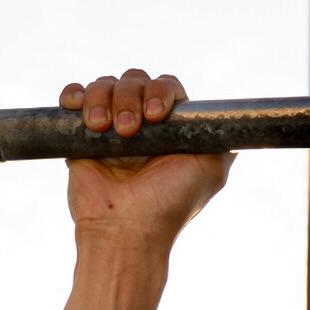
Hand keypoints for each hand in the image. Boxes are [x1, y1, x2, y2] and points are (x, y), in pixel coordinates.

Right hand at [60, 69, 233, 246]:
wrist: (126, 230)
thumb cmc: (169, 204)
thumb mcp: (212, 170)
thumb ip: (222, 140)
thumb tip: (235, 123)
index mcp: (169, 130)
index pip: (165, 87)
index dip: (160, 93)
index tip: (156, 116)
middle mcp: (141, 125)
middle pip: (134, 80)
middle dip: (130, 98)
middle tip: (130, 132)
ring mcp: (110, 128)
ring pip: (105, 85)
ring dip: (102, 99)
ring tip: (103, 129)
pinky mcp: (80, 136)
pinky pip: (75, 97)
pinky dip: (75, 94)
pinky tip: (77, 107)